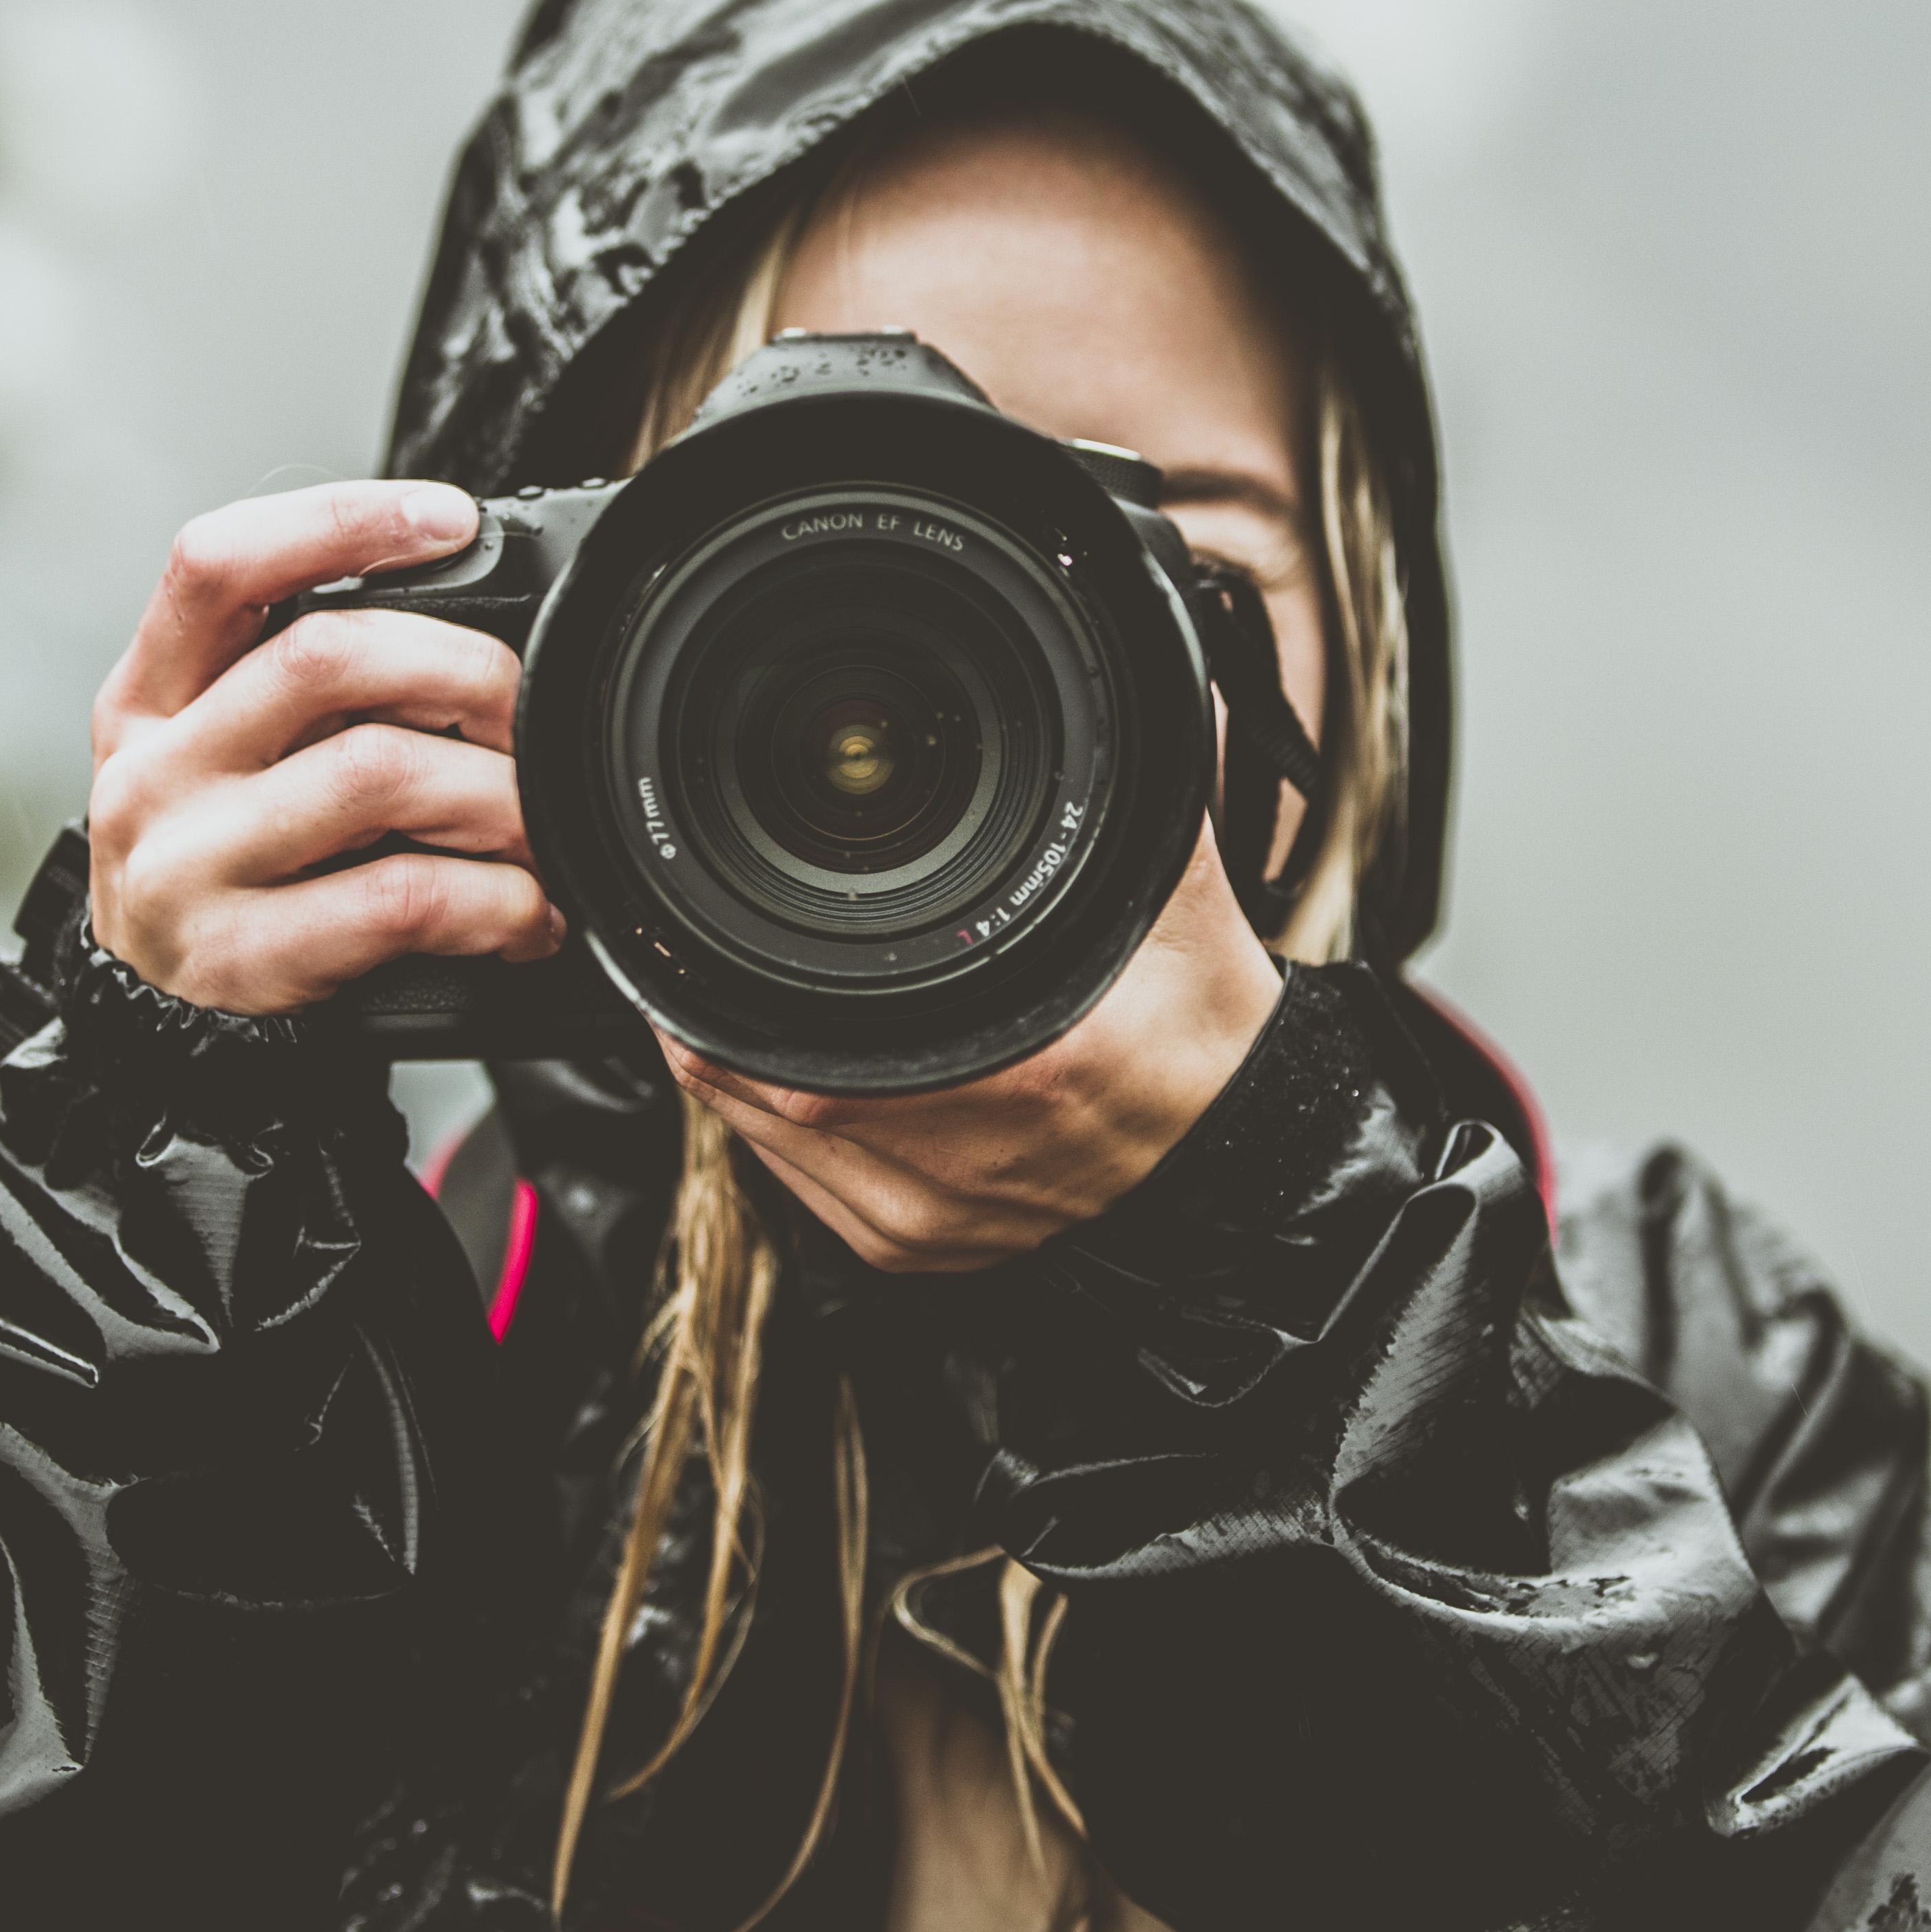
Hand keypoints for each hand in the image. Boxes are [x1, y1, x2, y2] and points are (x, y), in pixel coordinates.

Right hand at [86, 480, 563, 1014]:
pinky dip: (493, 900)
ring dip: (496, 794)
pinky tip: (522, 912)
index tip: (446, 518)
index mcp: (147, 698)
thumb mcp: (225, 760)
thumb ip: (300, 684)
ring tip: (538, 823)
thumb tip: (472, 613)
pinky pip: (399, 898)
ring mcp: (183, 867)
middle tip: (528, 708)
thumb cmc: (228, 870)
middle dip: (464, 668)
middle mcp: (152, 771)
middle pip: (323, 656)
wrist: (158, 1034)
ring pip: (378, 772)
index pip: (214, 564)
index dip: (335, 521)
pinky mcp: (238, 958)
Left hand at [660, 821, 1283, 1272]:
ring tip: (725, 991)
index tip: (696, 924)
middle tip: (697, 942)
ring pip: (756, 1135)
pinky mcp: (915, 1247)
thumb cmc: (1200, 1031)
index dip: (723, 985)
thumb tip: (1118, 684)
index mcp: (1021, 1073)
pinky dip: (769, 1118)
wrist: (1235, 1155)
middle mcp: (958, 1159)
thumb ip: (1132, 792)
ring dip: (731, 1060)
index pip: (808, 1042)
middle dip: (711, 1005)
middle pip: (754, 1085)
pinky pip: (792, 1183)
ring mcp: (928, 1216)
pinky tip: (781, 1064)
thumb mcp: (1177, 901)